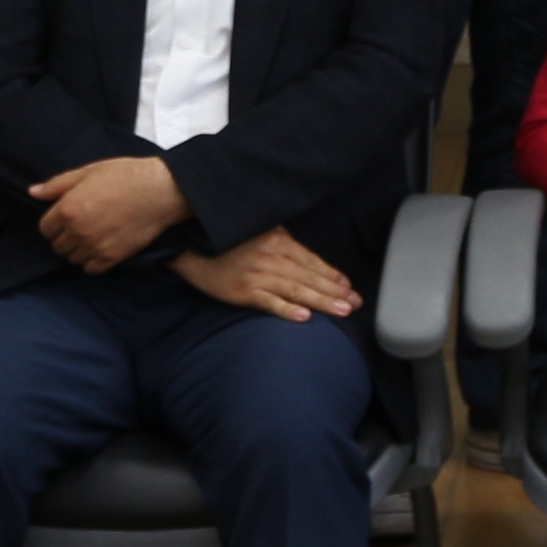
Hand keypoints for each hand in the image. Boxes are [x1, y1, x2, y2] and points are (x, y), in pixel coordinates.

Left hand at [29, 153, 189, 273]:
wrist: (160, 190)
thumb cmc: (125, 175)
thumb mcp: (88, 172)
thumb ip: (57, 185)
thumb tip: (33, 192)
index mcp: (67, 209)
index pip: (44, 229)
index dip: (53, 222)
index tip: (66, 217)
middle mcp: (77, 231)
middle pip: (57, 246)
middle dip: (64, 236)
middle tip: (81, 225)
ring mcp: (94, 246)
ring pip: (72, 259)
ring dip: (78, 250)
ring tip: (92, 235)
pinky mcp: (112, 257)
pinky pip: (90, 269)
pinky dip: (92, 261)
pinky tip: (101, 247)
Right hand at [175, 226, 361, 321]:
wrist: (191, 247)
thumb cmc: (228, 240)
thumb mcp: (259, 230)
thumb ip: (283, 241)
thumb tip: (309, 258)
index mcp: (278, 239)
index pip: (312, 260)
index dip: (332, 274)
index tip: (349, 286)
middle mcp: (271, 256)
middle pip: (309, 276)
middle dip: (335, 291)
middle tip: (355, 303)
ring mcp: (257, 275)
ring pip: (296, 290)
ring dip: (322, 301)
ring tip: (342, 311)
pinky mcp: (243, 292)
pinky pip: (270, 302)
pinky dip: (287, 309)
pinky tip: (305, 317)